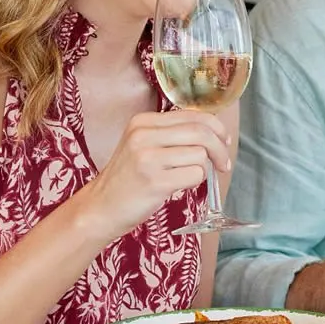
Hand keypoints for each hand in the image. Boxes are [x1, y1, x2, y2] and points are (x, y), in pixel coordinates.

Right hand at [79, 110, 232, 236]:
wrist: (100, 208)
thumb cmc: (128, 179)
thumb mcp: (142, 146)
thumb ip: (172, 134)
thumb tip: (215, 131)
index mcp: (143, 122)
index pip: (194, 115)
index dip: (216, 128)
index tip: (224, 141)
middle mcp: (144, 135)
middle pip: (202, 132)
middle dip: (220, 149)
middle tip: (223, 164)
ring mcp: (148, 158)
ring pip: (200, 154)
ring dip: (204, 169)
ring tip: (190, 178)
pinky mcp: (155, 182)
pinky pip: (195, 175)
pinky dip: (195, 182)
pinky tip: (180, 186)